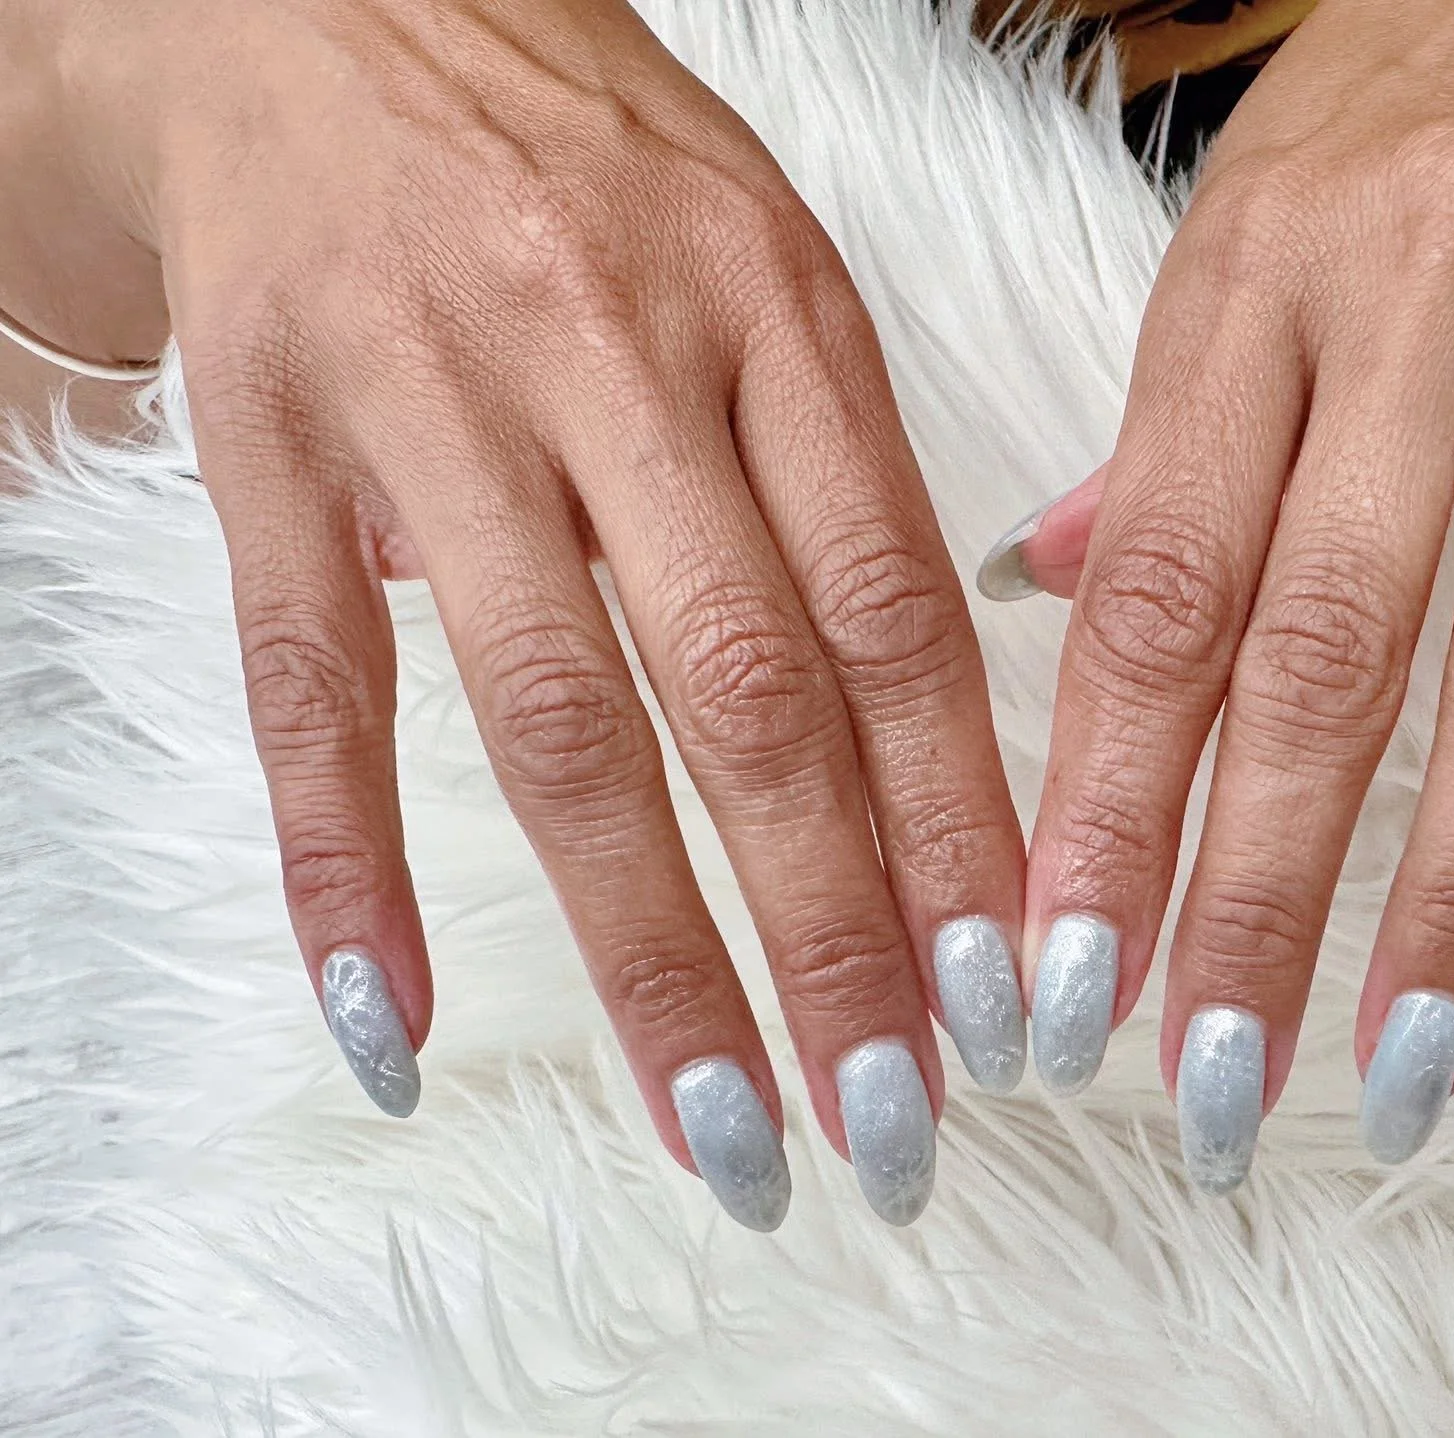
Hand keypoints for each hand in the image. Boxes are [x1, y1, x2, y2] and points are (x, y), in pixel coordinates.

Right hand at [35, 0, 1029, 1227]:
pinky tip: (399, 1027)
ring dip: (649, 952)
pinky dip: (347, 867)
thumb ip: (840, 484)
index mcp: (776, 315)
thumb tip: (923, 752)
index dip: (963, 821)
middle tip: (896, 1126)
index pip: (897, 615)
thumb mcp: (765, 271)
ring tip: (725, 1128)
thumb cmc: (587, 159)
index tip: (1012, 993)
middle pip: (752, 697)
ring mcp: (434, 398)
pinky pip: (312, 681)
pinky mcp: (271, 435)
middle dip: (837, 935)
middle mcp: (618, 354)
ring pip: (555, 721)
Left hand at [982, 0, 1453, 1186]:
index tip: (1057, 984)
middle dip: (1254, 890)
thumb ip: (1151, 447)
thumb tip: (1041, 605)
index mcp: (1250, 299)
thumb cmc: (1382, 127)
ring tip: (1401, 1061)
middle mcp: (1417, 314)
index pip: (1160, 594)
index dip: (1105, 803)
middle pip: (1326, 649)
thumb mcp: (1223, 254)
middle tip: (1204, 1088)